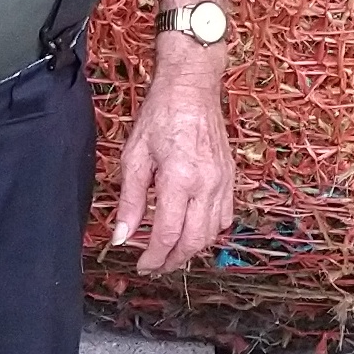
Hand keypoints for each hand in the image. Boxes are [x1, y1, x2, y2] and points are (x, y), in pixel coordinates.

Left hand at [110, 45, 234, 273]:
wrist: (192, 87)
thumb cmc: (161, 115)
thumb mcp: (134, 156)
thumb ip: (130, 200)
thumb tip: (122, 237)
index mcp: (180, 179)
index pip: (167, 234)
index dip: (153, 257)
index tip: (140, 265)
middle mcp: (207, 184)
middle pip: (193, 241)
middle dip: (172, 260)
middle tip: (154, 266)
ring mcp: (223, 181)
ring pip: (212, 233)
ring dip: (191, 249)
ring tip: (171, 253)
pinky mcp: (231, 177)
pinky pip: (225, 216)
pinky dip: (209, 232)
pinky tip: (193, 230)